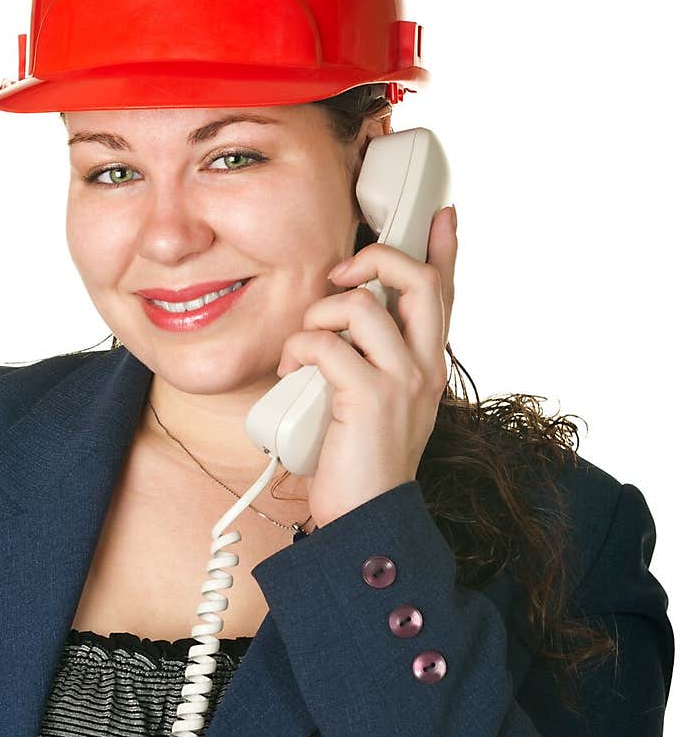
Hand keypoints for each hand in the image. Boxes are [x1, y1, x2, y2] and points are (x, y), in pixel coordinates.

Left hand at [276, 205, 457, 528]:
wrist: (367, 520)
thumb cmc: (362, 464)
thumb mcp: (377, 404)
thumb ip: (372, 361)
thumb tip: (343, 325)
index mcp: (427, 365)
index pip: (445, 295)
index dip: (444, 250)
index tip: (442, 215)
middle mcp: (424, 367)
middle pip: (418, 280)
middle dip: (375, 259)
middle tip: (340, 275)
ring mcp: (402, 381)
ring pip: (360, 305)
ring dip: (318, 317)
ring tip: (304, 347)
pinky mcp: (369, 396)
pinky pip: (325, 344)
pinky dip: (297, 349)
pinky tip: (290, 370)